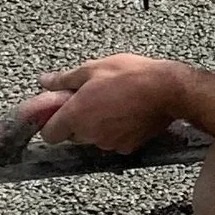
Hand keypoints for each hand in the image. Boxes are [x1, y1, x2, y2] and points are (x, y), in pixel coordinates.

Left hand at [32, 56, 186, 152]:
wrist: (169, 90)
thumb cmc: (131, 76)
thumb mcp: (93, 68)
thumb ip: (64, 79)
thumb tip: (45, 81)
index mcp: (75, 116)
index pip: (49, 134)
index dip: (52, 122)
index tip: (61, 110)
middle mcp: (89, 134)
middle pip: (72, 135)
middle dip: (78, 121)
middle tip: (92, 99)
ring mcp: (109, 143)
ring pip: (94, 138)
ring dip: (98, 125)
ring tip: (115, 102)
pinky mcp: (128, 146)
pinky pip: (115, 141)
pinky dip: (117, 130)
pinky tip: (128, 113)